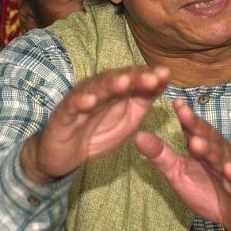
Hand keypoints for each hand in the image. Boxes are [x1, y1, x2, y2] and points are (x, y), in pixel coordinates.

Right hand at [21, 66, 169, 183]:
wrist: (66, 156)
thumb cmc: (98, 133)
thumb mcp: (128, 120)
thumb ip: (143, 101)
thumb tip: (163, 81)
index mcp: (116, 91)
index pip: (134, 79)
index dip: (149, 76)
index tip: (167, 74)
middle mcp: (98, 90)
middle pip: (117, 80)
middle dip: (135, 78)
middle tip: (152, 78)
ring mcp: (80, 100)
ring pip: (96, 89)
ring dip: (110, 85)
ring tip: (124, 83)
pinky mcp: (63, 114)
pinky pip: (72, 106)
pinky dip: (80, 102)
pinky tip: (89, 101)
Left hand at [134, 98, 230, 230]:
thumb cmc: (209, 191)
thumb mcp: (179, 173)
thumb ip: (161, 155)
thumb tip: (138, 135)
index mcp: (204, 147)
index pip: (193, 129)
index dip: (185, 116)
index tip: (174, 101)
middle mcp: (221, 153)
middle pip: (208, 138)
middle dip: (196, 126)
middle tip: (184, 113)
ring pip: (221, 157)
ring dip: (210, 150)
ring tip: (197, 143)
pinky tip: (228, 169)